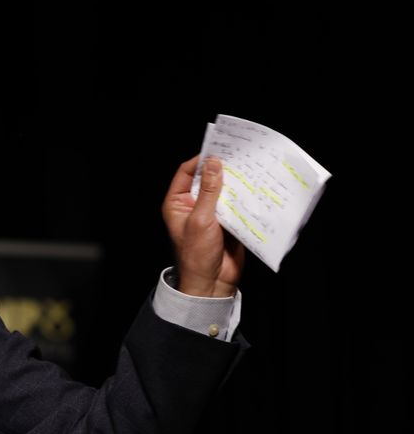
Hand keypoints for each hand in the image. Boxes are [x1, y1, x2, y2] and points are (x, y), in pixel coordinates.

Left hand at [162, 155, 244, 296]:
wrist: (211, 283)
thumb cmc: (197, 255)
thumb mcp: (201, 219)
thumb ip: (208, 191)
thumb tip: (213, 164)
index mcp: (177, 203)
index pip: (186, 172)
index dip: (200, 160)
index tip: (217, 149)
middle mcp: (193, 205)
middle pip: (206, 179)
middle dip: (221, 169)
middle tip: (239, 156)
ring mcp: (211, 213)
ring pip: (223, 191)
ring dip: (235, 182)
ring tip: (250, 169)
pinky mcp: (227, 222)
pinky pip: (236, 204)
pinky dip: (244, 197)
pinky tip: (256, 188)